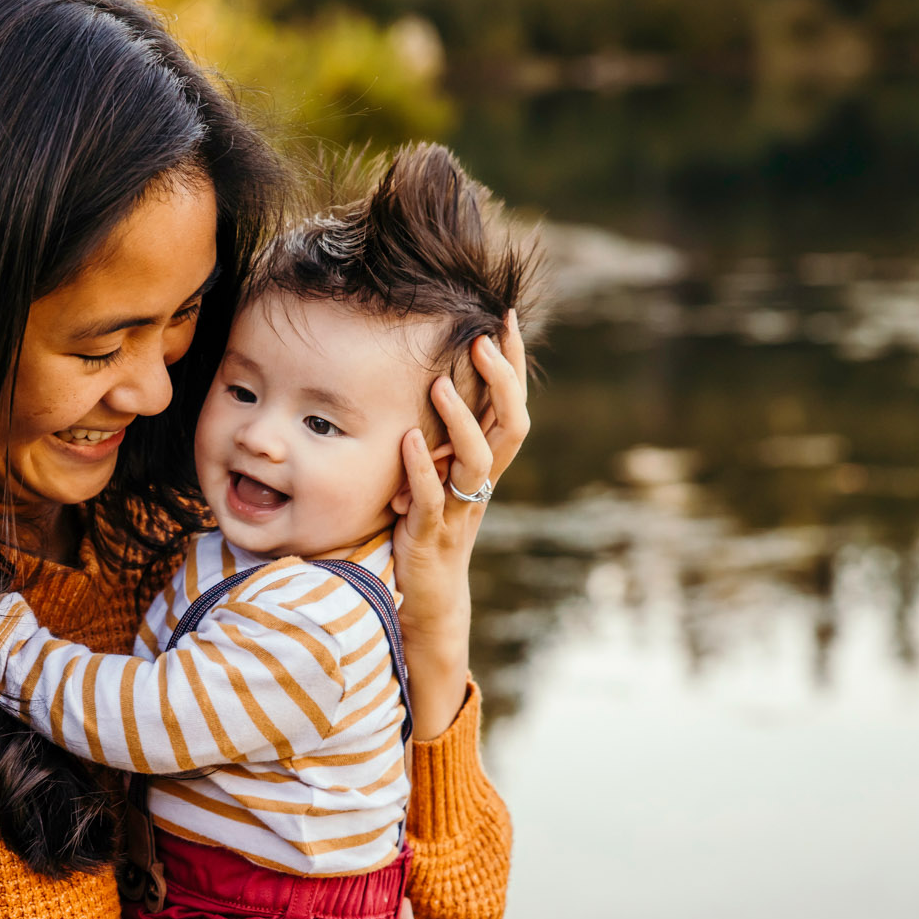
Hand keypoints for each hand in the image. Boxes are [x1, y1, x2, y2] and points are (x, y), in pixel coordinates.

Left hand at [391, 313, 531, 736]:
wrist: (427, 602)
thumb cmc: (428, 531)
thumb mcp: (437, 475)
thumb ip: (440, 435)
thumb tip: (429, 377)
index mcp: (487, 465)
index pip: (510, 404)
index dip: (512, 363)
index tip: (504, 316)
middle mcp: (481, 484)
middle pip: (510, 426)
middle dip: (501, 381)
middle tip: (483, 338)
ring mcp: (459, 511)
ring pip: (476, 462)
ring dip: (460, 422)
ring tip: (441, 384)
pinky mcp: (430, 537)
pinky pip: (430, 500)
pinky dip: (419, 470)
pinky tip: (406, 440)